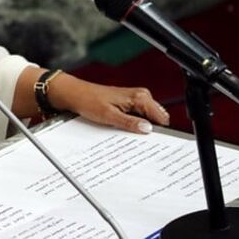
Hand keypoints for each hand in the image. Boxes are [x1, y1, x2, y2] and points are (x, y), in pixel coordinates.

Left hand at [50, 74, 169, 133]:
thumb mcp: (109, 116)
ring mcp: (136, 98)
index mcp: (139, 97)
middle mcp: (141, 95)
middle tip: (139, 141)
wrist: (77, 94)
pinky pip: (141, 115)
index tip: (157, 143)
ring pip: (149, 117)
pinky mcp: (130, 102)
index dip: (160, 131)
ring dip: (143, 127)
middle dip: (151, 130)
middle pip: (157, 117)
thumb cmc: (89, 101)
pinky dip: (137, 123)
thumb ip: (130, 123)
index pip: (161, 116)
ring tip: (131, 134)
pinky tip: (128, 129)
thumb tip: (147, 129)